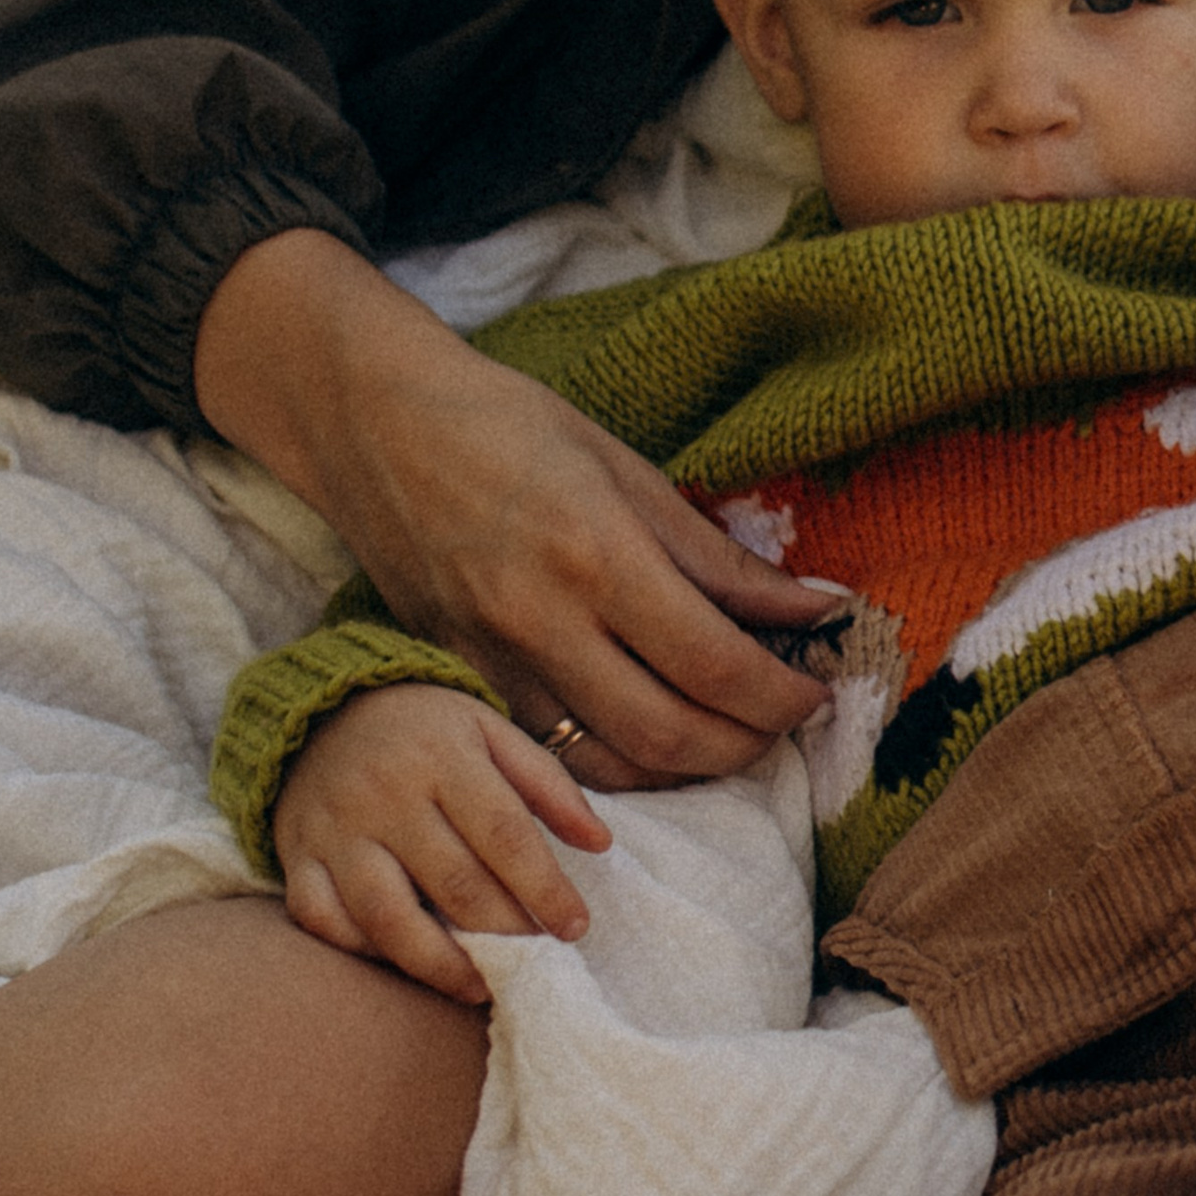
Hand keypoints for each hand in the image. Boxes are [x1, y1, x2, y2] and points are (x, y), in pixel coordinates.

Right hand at [196, 231, 836, 779]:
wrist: (377, 428)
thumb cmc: (510, 426)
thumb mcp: (628, 469)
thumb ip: (719, 557)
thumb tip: (812, 606)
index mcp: (596, 553)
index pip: (714, 662)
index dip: (780, 693)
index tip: (818, 691)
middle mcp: (544, 623)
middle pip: (670, 733)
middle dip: (748, 744)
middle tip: (787, 724)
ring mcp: (496, 664)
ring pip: (612, 764)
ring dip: (689, 769)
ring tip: (734, 739)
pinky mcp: (464, 683)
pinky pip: (554, 757)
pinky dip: (619, 767)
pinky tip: (657, 743)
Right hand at [276, 682, 612, 1004]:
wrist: (324, 708)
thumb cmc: (425, 729)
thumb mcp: (490, 730)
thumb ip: (547, 784)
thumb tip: (601, 843)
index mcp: (443, 755)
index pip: (504, 832)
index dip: (544, 887)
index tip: (576, 927)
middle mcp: (386, 794)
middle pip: (453, 882)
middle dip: (504, 931)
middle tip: (537, 962)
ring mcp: (336, 831)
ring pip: (386, 916)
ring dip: (438, 963)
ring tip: (480, 984)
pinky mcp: (298, 858)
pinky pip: (324, 921)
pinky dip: (363, 951)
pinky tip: (406, 963)